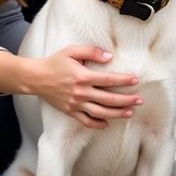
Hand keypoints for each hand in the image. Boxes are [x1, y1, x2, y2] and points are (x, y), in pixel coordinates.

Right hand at [0, 45, 141, 129]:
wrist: (35, 78)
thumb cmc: (55, 62)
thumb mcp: (72, 51)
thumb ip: (91, 52)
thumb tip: (109, 57)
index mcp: (82, 76)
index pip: (108, 79)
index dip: (124, 80)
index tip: (135, 80)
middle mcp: (81, 92)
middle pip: (108, 99)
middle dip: (126, 100)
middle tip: (140, 100)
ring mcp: (75, 104)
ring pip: (101, 112)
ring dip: (117, 113)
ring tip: (130, 112)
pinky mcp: (70, 111)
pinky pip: (86, 121)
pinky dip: (98, 124)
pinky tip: (108, 123)